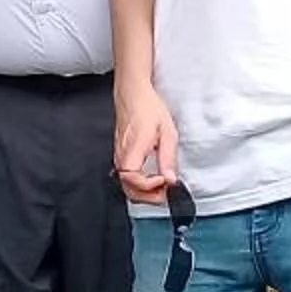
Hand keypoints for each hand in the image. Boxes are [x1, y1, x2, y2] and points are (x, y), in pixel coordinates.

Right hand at [114, 81, 181, 202]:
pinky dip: (140, 184)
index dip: (150, 187)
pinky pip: (127, 177)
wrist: (133, 94)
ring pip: (127, 186)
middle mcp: (121, 157)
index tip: (165, 181)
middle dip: (149, 197)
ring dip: (145, 192)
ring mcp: (119, 157)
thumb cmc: (148, 108)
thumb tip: (171, 179)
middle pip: (129, 190)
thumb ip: (168, 159)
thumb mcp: (167, 133)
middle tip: (167, 193)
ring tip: (162, 186)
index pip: (134, 182)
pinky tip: (153, 178)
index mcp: (132, 152)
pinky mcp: (121, 155)